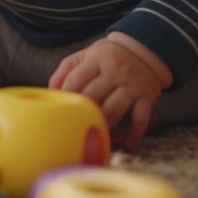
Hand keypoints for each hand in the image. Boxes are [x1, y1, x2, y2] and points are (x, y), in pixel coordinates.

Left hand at [48, 33, 170, 151]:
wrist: (143, 50)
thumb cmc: (107, 57)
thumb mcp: (85, 55)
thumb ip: (65, 71)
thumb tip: (50, 92)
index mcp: (97, 58)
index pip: (75, 80)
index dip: (65, 98)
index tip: (60, 111)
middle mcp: (116, 69)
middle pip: (93, 97)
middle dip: (82, 114)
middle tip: (76, 127)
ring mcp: (132, 84)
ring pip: (113, 111)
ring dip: (103, 127)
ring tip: (95, 137)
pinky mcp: (147, 96)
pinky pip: (140, 120)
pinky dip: (133, 136)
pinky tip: (125, 146)